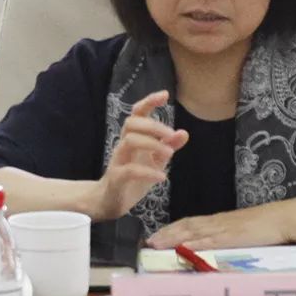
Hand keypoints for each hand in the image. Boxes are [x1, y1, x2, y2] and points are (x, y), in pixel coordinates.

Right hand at [90, 90, 188, 220]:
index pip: (137, 113)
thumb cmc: (134, 176)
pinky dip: (148, 172)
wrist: (111, 200)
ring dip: (153, 144)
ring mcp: (118, 160)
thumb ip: (168, 146)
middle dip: (153, 125)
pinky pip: (129, 170)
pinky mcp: (116, 178)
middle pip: (131, 123)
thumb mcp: (156, 160)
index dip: (149, 101)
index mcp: (133, 136)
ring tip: (169, 153)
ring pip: (129, 141)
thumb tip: (184, 132)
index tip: (165, 95)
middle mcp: (123, 144)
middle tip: (171, 135)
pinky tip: (162, 177)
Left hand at [145, 202, 292, 249]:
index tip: (156, 234)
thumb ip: (227, 234)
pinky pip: (210, 240)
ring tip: (157, 244)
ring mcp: (224, 229)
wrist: (282, 218)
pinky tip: (184, 247)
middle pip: (186, 225)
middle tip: (148, 242)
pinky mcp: (232, 237)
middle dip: (166, 234)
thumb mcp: (241, 228)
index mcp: (219, 220)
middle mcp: (217, 222)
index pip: (190, 221)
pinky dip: (196, 243)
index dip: (171, 228)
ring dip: (173, 238)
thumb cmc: (265, 224)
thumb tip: (213, 243)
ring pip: (193, 232)